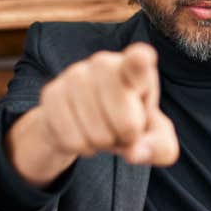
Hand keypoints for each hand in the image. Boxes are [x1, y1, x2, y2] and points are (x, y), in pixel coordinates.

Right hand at [37, 42, 178, 165]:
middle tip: (124, 129)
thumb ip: (159, 147)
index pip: (138, 62)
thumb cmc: (130, 123)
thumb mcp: (156, 139)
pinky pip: (71, 139)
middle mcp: (105, 64)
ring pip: (97, 134)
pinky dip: (82, 147)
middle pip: (126, 122)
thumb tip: (134, 152)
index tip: (141, 57)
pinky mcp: (52, 93)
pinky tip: (83, 132)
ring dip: (103, 143)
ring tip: (102, 128)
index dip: (139, 61)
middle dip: (128, 137)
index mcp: (138, 70)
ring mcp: (75, 75)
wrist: (87, 121)